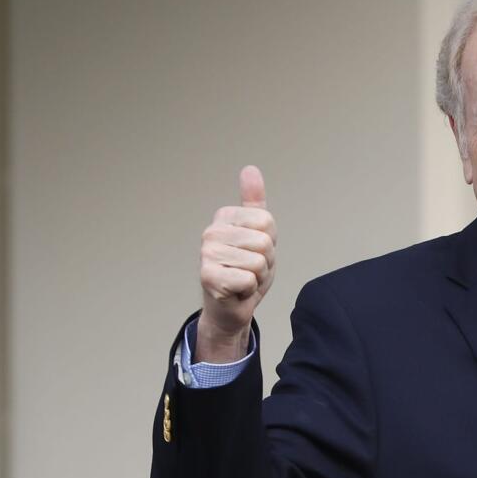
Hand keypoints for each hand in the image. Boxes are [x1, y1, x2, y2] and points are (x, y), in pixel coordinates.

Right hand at [197, 165, 276, 361]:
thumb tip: (250, 169)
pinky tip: (237, 291)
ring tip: (244, 280)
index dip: (269, 243)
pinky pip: (249, 279)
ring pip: (258, 262)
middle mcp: (211, 232)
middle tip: (249, 270)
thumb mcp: (258, 234)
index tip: (255, 253)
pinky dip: (249, 291)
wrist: (231, 307)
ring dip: (257, 277)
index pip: (267, 222)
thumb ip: (254, 203)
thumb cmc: (245, 271)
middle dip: (265, 262)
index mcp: (224, 217)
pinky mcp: (208, 277)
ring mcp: (207, 254)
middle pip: (264, 242)